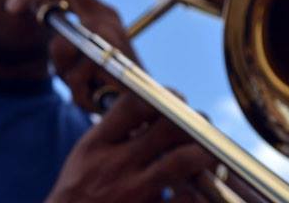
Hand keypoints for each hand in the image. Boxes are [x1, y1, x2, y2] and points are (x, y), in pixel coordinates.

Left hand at [4, 0, 137, 110]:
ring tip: (83, 86)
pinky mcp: (112, 56)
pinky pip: (74, 74)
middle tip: (9, 6)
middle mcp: (106, 15)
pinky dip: (79, 92)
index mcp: (98, 12)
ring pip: (60, 45)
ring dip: (64, 72)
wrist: (143, 109)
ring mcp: (110, 33)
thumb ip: (59, 31)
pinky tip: (94, 96)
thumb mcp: (76, 51)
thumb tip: (31, 6)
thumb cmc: (103, 83)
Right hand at [46, 92, 215, 202]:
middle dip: (192, 119)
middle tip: (202, 124)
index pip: (134, 105)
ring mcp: (133, 193)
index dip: (162, 96)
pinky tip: (201, 187)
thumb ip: (112, 130)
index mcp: (97, 144)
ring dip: (203, 152)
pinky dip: (198, 192)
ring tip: (210, 152)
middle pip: (166, 127)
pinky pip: (185, 200)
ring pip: (181, 161)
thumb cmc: (78, 191)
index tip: (175, 99)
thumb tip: (149, 107)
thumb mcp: (84, 154)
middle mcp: (115, 164)